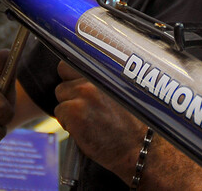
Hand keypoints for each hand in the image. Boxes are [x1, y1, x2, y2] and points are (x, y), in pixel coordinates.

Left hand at [54, 60, 148, 181]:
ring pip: (61, 95)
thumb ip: (105, 78)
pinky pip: (60, 112)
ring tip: (90, 118)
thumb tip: (85, 73)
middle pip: (64, 71)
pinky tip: (86, 128)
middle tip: (85, 102)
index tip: (79, 77)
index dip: (77, 69)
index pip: (79, 54)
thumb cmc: (136, 123)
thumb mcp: (125, 89)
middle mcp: (96, 76)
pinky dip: (68, 122)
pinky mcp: (75, 111)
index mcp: (109, 68)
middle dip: (71, 85)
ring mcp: (84, 93)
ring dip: (70, 106)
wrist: (141, 146)